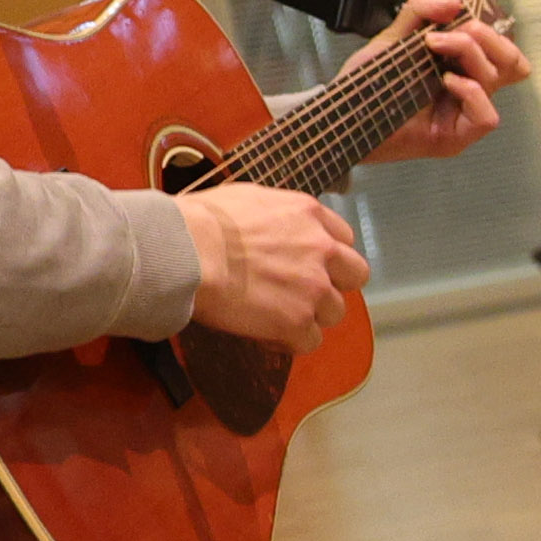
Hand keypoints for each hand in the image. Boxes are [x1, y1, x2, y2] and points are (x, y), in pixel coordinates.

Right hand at [178, 181, 366, 346]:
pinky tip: (266, 335)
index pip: (343, 238)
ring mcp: (313, 287)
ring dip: (310, 316)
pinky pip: (310, 341)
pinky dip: (290, 342)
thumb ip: (273, 215)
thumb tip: (266, 225)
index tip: (310, 265)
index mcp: (308, 214)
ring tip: (277, 316)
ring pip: (335, 312)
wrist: (186, 249)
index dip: (328, 256)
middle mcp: (321, 249)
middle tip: (303, 293)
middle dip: (333, 285)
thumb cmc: (200, 222)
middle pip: (355, 275)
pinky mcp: (297, 320)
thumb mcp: (247, 198)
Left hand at [363, 0, 528, 161]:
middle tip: (454, 30)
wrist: (342, 116)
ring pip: (500, 79)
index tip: (453, 16)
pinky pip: (487, 116)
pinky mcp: (455, 137)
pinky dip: (471, 92)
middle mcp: (468, 91)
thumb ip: (419, 12)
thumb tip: (454, 3)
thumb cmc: (366, 86)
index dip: (488, 29)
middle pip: (512, 61)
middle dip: (485, 35)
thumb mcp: (392, 37)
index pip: (500, 49)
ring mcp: (463, 114)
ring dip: (469, 51)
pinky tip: (448, 82)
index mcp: (459, 68)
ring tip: (434, 46)